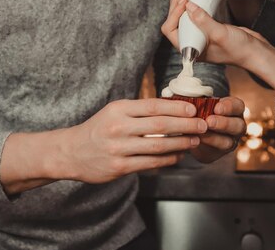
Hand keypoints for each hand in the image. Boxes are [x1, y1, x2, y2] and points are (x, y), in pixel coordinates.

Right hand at [58, 98, 207, 183]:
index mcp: (119, 110)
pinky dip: (168, 160)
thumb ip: (140, 110)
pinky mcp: (119, 167)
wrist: (71, 152)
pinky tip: (179, 155)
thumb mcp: (115, 111)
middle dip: (186, 125)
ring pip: (158, 147)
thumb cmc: (99, 128)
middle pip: (160, 126)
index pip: (154, 106)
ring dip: (181, 144)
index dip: (177, 108)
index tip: (194, 109)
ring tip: (195, 141)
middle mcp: (119, 128)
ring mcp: (119, 149)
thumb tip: (174, 107)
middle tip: (202, 125)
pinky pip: (150, 163)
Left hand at [161, 0, 268, 66]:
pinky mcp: (208, 28)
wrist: (255, 52)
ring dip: (181, 2)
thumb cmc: (239, 49)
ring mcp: (199, 35)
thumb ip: (203, 20)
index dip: (174, 14)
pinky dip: (190, 4)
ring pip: (182, 17)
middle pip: (175, 21)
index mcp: (190, 49)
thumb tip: (188, 6)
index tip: (184, 0)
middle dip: (176, 3)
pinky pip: (194, 15)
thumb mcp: (220, 33)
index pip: (171, 30)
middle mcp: (192, 43)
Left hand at [191, 96, 246, 162]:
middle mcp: (237, 126)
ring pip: (229, 142)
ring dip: (214, 138)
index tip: (216, 108)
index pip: (238, 106)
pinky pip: (215, 151)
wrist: (196, 129)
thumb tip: (190, 99)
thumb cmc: (201, 110)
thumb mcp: (202, 103)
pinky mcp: (220, 152)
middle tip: (209, 121)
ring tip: (201, 133)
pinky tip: (196, 141)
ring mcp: (231, 140)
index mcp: (235, 110)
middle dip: (224, 123)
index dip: (229, 107)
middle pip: (238, 125)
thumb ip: (201, 102)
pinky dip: (206, 146)